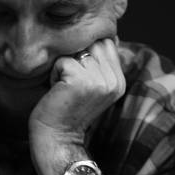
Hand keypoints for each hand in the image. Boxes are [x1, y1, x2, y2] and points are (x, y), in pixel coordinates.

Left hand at [28, 37, 124, 174]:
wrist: (57, 139)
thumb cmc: (67, 111)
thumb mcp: (91, 86)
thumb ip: (100, 63)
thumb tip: (105, 35)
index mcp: (119, 81)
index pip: (107, 43)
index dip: (86, 53)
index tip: (78, 79)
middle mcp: (114, 80)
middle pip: (94, 43)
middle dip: (76, 57)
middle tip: (69, 83)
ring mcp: (99, 81)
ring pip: (78, 50)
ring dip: (64, 65)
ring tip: (64, 87)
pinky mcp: (81, 81)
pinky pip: (63, 61)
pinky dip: (54, 74)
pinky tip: (57, 91)